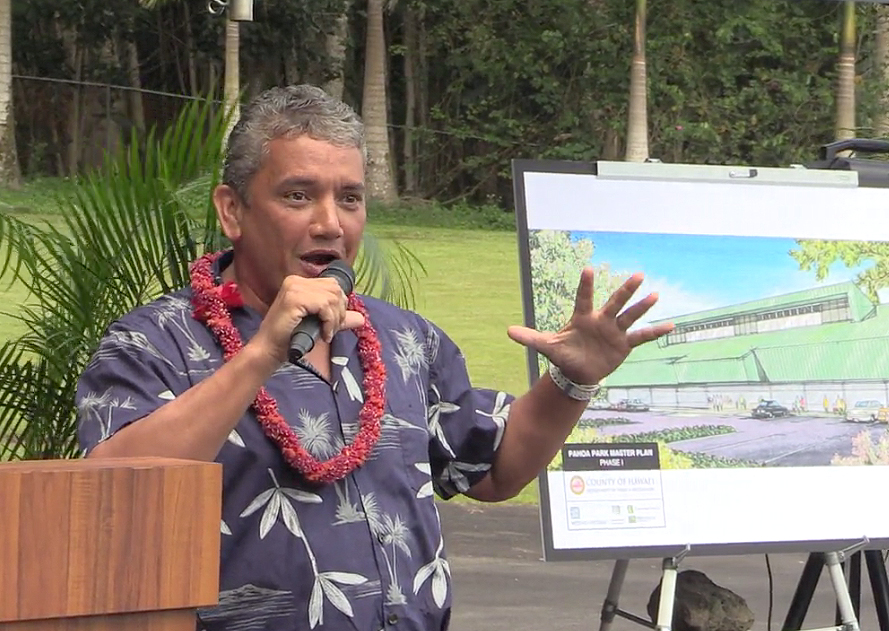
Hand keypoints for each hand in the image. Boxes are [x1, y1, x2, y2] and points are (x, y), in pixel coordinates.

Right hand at [251, 275, 365, 362]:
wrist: (269, 350)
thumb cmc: (290, 338)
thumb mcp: (318, 324)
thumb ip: (337, 319)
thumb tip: (361, 318)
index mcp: (300, 282)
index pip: (332, 285)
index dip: (339, 304)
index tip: (334, 324)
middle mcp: (296, 281)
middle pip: (335, 289)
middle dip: (340, 312)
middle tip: (331, 330)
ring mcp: (294, 288)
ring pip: (332, 297)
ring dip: (335, 319)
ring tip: (327, 333)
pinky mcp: (295, 298)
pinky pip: (325, 305)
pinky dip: (329, 322)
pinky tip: (324, 334)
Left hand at [507, 268, 673, 384]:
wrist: (577, 372)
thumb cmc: (563, 355)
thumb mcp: (547, 346)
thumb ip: (530, 337)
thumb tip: (507, 331)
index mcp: (582, 318)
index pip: (583, 299)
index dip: (585, 285)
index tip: (587, 269)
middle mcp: (601, 321)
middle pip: (614, 302)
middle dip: (625, 290)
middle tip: (638, 274)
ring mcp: (614, 331)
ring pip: (630, 316)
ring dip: (642, 306)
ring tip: (655, 294)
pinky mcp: (623, 344)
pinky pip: (642, 337)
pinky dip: (655, 332)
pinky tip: (672, 325)